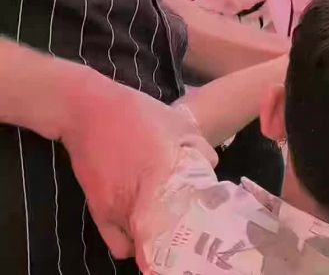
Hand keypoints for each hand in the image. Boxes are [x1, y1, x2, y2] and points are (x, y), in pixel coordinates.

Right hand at [60, 69, 215, 258]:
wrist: (88, 110)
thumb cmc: (135, 112)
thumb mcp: (176, 121)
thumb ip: (198, 147)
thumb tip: (211, 167)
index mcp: (164, 175)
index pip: (188, 217)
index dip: (197, 224)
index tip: (202, 221)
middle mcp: (141, 199)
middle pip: (166, 236)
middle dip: (176, 234)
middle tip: (183, 226)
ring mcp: (118, 210)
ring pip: (143, 244)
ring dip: (154, 240)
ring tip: (162, 228)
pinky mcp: (99, 213)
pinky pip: (119, 246)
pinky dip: (131, 245)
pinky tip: (139, 231)